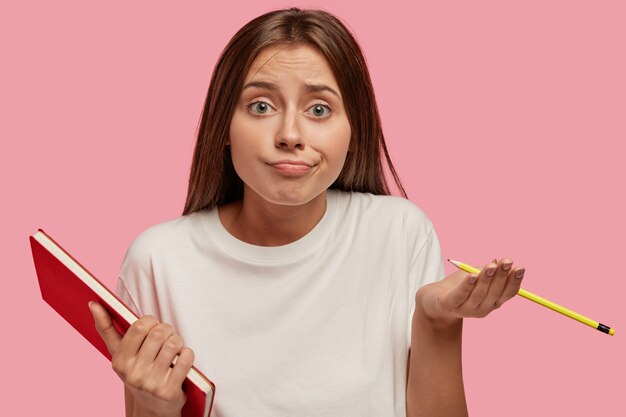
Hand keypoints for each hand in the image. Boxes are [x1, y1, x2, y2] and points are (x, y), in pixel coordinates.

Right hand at [89, 302, 193, 416]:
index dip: (150, 321)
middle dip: (166, 330)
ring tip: (173, 347)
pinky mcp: (169, 391)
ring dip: (178, 341)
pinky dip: (187, 354)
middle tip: (166, 335)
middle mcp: (133, 374)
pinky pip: (186, 358)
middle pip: (158, 333)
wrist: (152, 406)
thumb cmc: (137, 371)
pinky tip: (181, 359)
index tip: (152, 326)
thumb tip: (94, 304)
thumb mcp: (119, 353)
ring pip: (173, 344)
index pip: (138, 327)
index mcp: (119, 361)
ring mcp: (151, 383)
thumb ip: (106, 328)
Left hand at [416, 258, 524, 323]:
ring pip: (479, 294)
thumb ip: (487, 271)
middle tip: (506, 261)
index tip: (519, 267)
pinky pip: (460, 295)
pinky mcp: (450, 305)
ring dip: (486, 279)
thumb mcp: (475, 276)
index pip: (507, 293)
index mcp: (492, 302)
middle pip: (495, 293)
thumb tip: (499, 261)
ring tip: (490, 265)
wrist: (432, 301)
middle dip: (502, 276)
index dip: (514, 281)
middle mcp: (482, 308)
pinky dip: (467, 286)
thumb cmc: (457, 287)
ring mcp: (466, 309)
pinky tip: (471, 275)